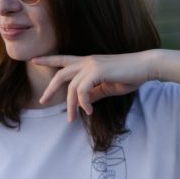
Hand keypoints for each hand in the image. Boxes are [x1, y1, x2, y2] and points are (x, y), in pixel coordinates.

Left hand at [34, 51, 155, 121]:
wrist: (145, 67)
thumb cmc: (129, 76)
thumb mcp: (108, 86)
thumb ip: (94, 93)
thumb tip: (84, 102)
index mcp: (88, 62)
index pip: (63, 59)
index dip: (48, 59)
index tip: (34, 60)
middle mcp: (87, 61)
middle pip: (61, 74)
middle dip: (50, 88)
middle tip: (42, 101)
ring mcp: (91, 65)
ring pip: (71, 87)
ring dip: (70, 105)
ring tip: (72, 119)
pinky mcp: (97, 71)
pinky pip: (82, 90)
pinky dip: (83, 103)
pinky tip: (88, 111)